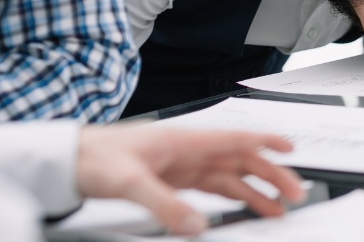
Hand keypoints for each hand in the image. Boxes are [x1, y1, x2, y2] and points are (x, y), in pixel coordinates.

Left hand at [75, 125, 305, 235]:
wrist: (69, 161)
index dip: (266, 143)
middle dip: (270, 175)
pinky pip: (211, 190)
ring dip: (255, 191)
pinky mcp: (173, 181)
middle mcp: (188, 151)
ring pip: (229, 178)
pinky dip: (231, 200)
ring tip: (277, 209)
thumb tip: (196, 225)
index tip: (291, 151)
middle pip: (239, 161)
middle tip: (294, 194)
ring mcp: (182, 167)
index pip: (235, 139)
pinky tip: (242, 210)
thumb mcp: (128, 182)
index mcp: (184, 141)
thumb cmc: (95, 157)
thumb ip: (164, 204)